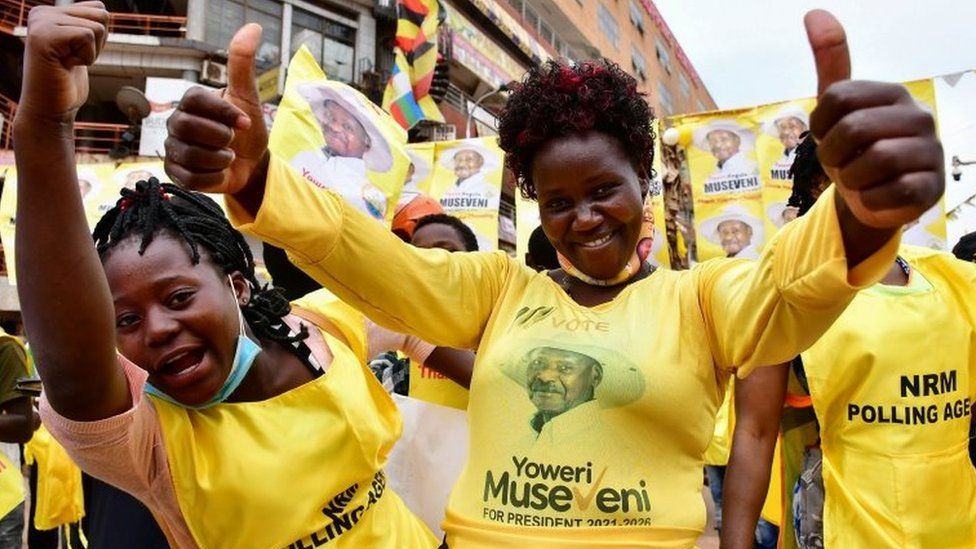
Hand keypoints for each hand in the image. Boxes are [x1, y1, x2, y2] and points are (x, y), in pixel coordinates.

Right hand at [17, 2, 108, 122]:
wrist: (50, 110)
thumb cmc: (67, 83)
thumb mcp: (80, 47)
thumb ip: (86, 24)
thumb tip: (102, 10)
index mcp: (49, 12)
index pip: (98, 7)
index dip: (98, 38)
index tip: (76, 53)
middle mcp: (41, 12)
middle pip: (101, 13)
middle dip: (97, 44)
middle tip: (73, 60)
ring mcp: (41, 22)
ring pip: (97, 26)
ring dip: (91, 52)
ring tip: (68, 63)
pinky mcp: (45, 36)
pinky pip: (88, 36)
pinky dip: (86, 57)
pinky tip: (65, 66)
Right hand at [164, 24, 267, 193]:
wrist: (251, 164)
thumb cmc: (246, 129)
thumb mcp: (247, 97)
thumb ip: (243, 64)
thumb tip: (252, 28)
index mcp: (191, 101)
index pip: (197, 100)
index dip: (225, 113)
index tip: (245, 123)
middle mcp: (177, 122)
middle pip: (190, 129)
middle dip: (221, 138)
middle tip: (233, 141)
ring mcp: (173, 147)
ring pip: (191, 155)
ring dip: (220, 159)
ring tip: (228, 156)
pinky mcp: (175, 172)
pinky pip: (191, 178)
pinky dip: (214, 177)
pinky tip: (220, 171)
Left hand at [806, 10, 943, 228]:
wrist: (871, 199)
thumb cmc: (853, 150)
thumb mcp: (836, 108)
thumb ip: (830, 62)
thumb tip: (814, 13)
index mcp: (892, 94)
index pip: (837, 96)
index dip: (819, 125)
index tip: (826, 136)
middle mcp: (918, 117)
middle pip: (853, 129)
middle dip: (833, 154)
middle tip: (840, 162)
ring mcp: (930, 152)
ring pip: (875, 160)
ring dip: (851, 178)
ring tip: (858, 179)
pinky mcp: (931, 187)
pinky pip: (889, 193)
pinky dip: (870, 199)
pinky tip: (875, 195)